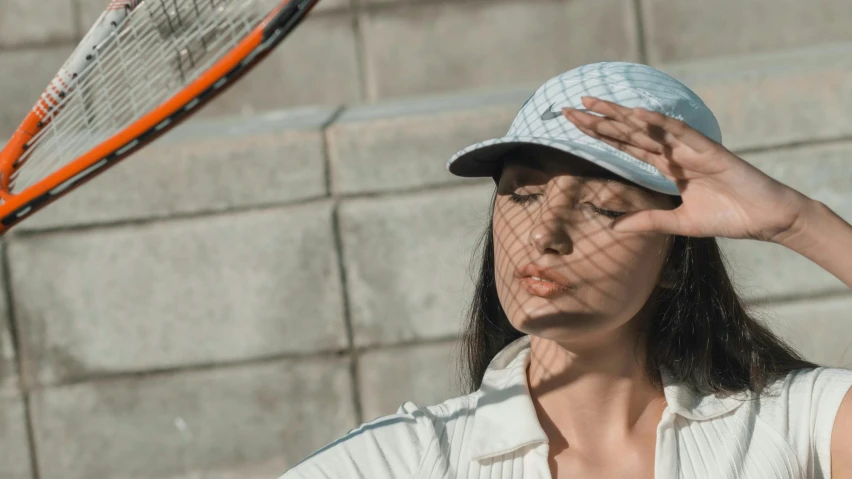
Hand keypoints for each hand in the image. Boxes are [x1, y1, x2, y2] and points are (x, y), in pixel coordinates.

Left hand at [562, 96, 810, 242]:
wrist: (766, 218)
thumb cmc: (729, 217)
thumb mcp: (679, 224)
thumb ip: (647, 222)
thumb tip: (613, 229)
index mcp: (668, 167)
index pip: (627, 147)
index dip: (601, 135)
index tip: (575, 125)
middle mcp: (675, 153)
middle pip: (630, 133)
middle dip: (600, 120)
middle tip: (570, 107)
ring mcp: (691, 149)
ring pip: (649, 128)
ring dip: (620, 115)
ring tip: (593, 102)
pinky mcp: (709, 151)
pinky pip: (680, 133)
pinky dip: (659, 122)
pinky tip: (636, 113)